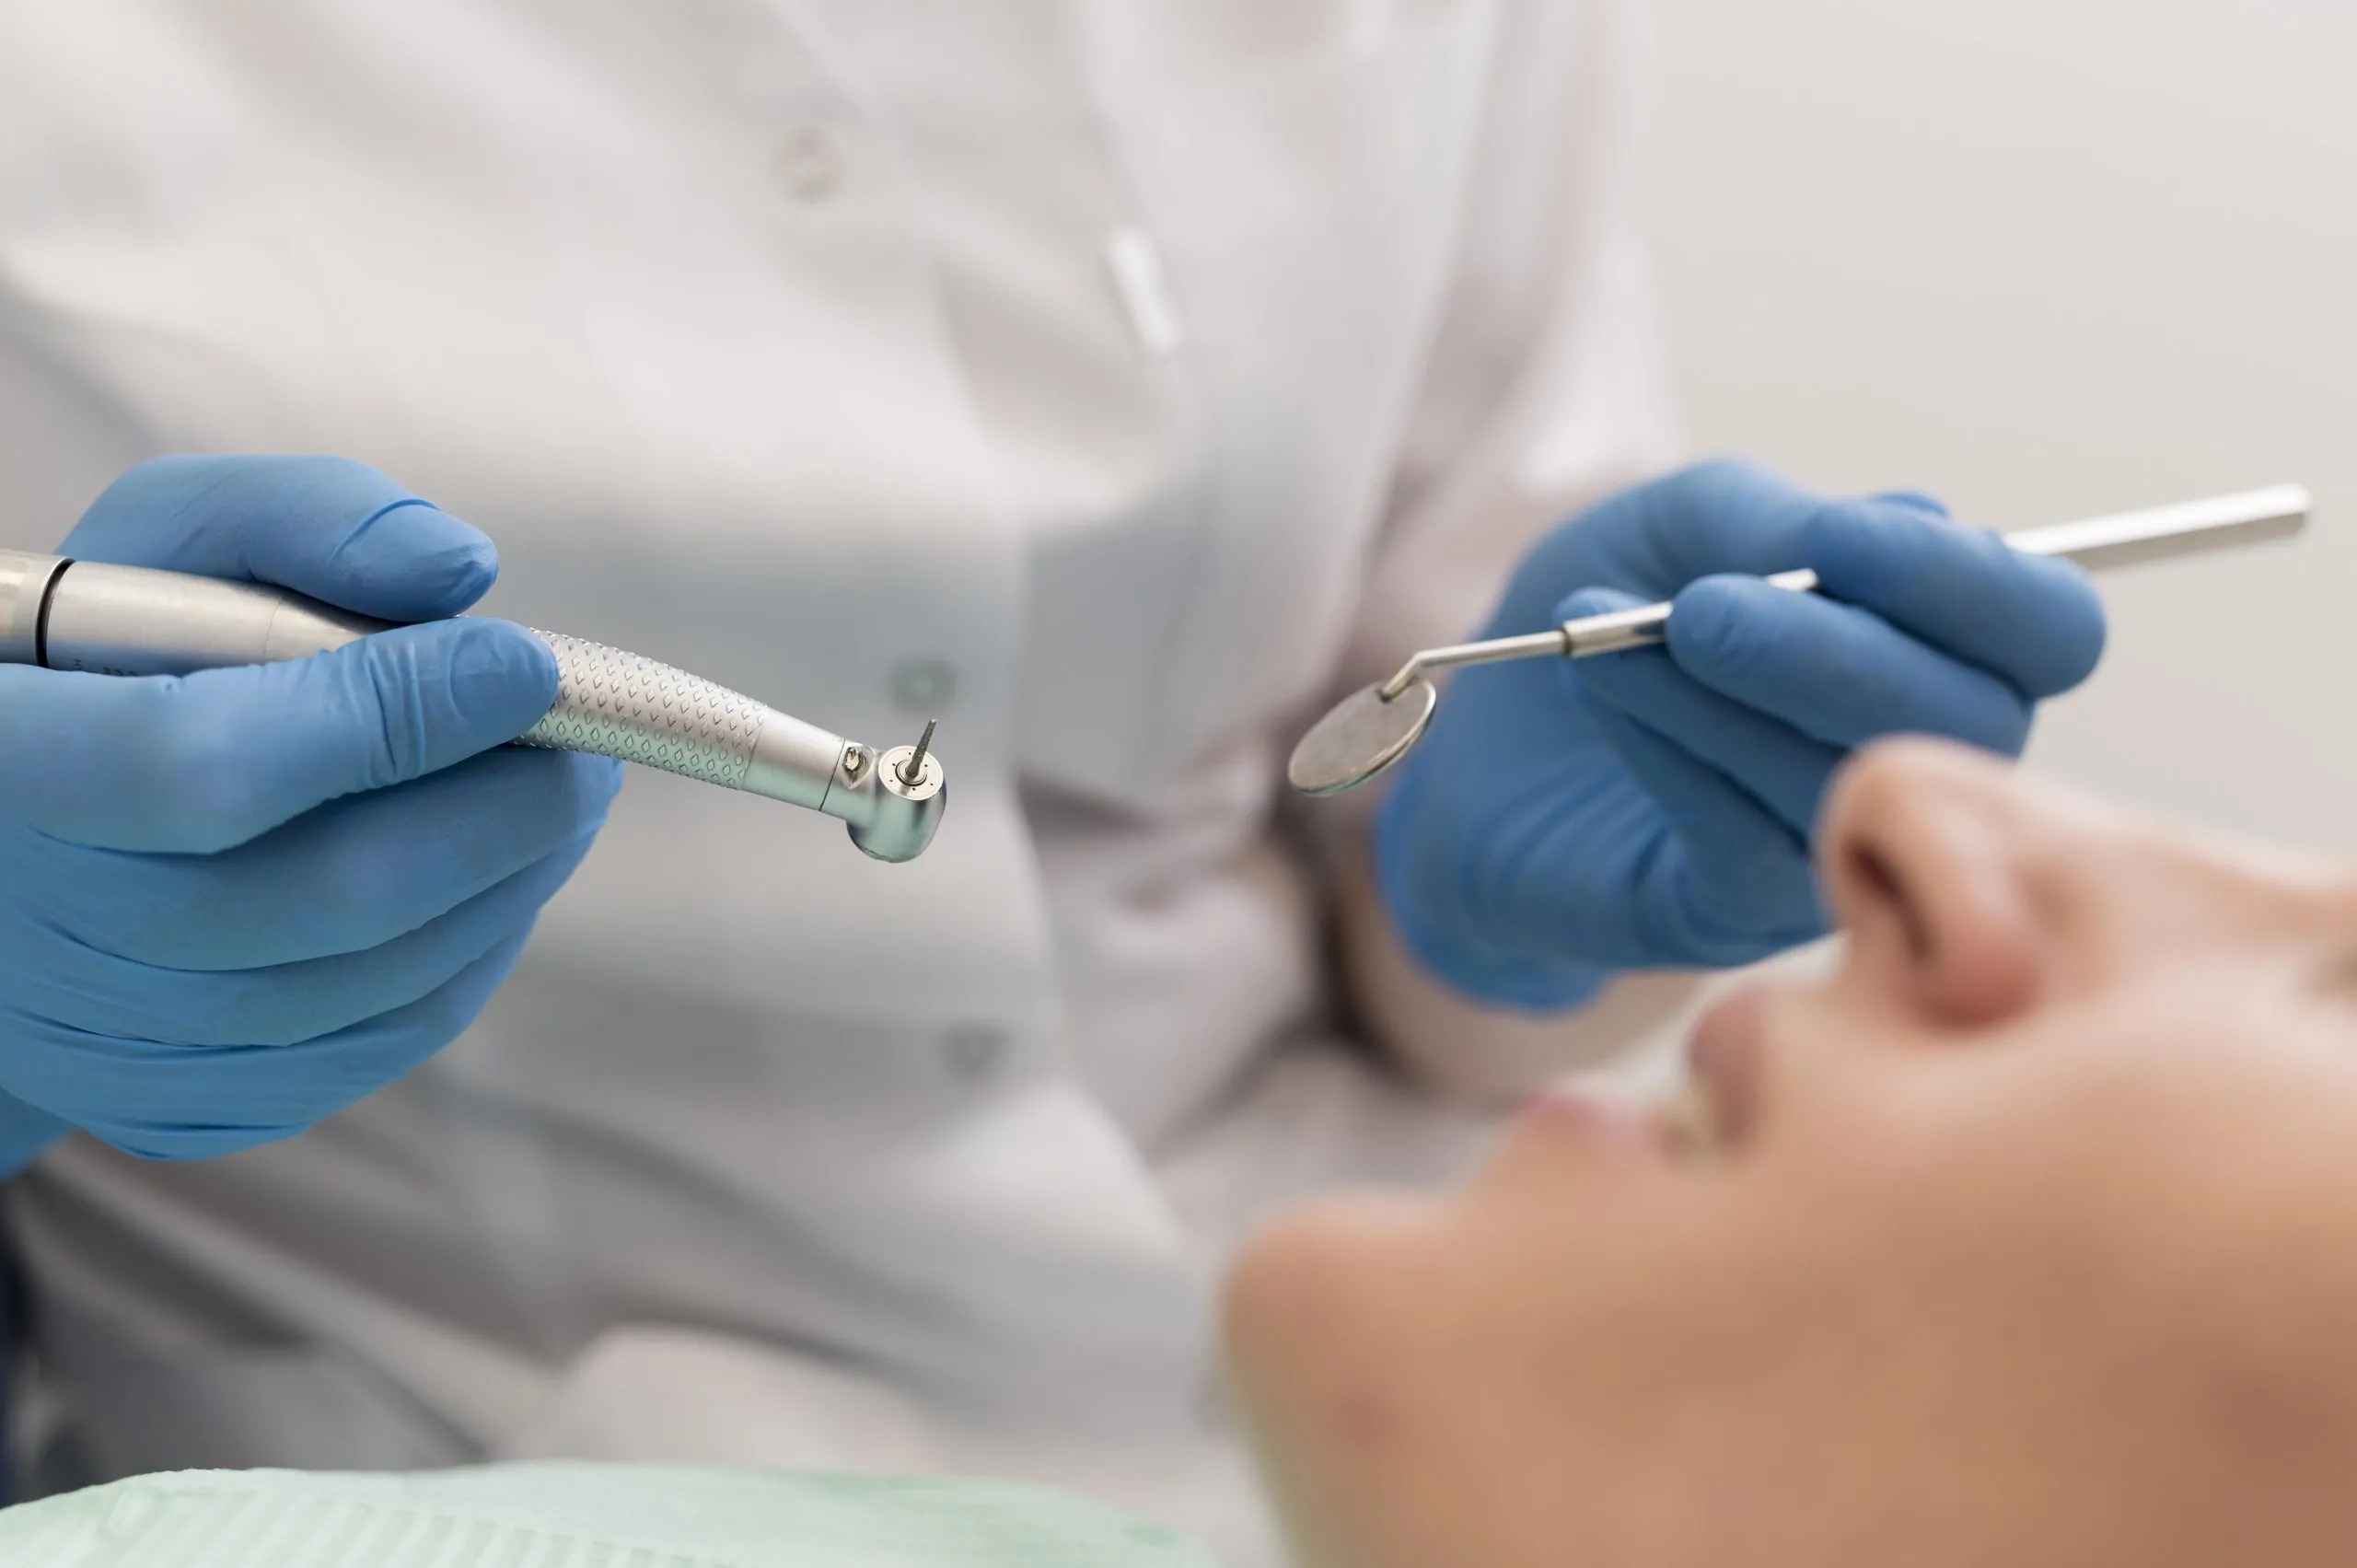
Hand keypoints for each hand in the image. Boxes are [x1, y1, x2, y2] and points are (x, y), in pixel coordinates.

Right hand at [0, 455, 620, 1167]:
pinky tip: (495, 870)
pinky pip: (380, 1039)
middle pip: (331, 895)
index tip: (528, 662)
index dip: (391, 717)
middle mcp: (39, 929)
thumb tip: (461, 574)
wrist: (12, 850)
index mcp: (6, 764)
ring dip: (511, 877)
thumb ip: (309, 519)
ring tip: (563, 790)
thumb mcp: (169, 543)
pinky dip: (472, 947)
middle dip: (503, 808)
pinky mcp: (183, 1107)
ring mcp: (110, 1044)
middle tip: (590, 739)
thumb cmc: (104, 655)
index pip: (205, 767)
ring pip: (380, 980)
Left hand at [1373, 459, 2104, 1008]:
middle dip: (1832, 651)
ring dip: (1722, 693)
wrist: (1480, 742)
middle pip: (1968, 720)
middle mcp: (1919, 761)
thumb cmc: (1606, 614)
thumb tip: (1907, 518)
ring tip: (1608, 630)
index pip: (2046, 630)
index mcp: (1939, 650)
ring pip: (1841, 778)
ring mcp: (1836, 852)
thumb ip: (1780, 519)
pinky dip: (1668, 743)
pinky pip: (1740, 835)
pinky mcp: (1736, 915)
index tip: (1844, 535)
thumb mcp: (1678, 528)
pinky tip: (1600, 685)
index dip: (1972, 582)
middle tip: (1702, 606)